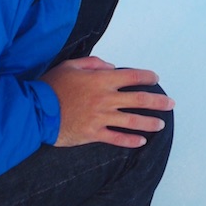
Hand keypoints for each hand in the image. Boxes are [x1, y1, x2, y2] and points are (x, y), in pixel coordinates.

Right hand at [41, 57, 173, 148]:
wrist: (34, 110)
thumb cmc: (51, 86)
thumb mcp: (70, 65)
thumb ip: (93, 64)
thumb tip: (111, 67)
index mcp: (101, 80)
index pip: (131, 76)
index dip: (146, 76)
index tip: (155, 78)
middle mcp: (105, 99)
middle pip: (138, 100)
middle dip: (158, 101)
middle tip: (171, 104)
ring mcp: (100, 118)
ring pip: (132, 121)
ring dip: (149, 122)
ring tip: (161, 124)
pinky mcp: (92, 134)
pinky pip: (116, 138)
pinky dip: (130, 141)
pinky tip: (141, 142)